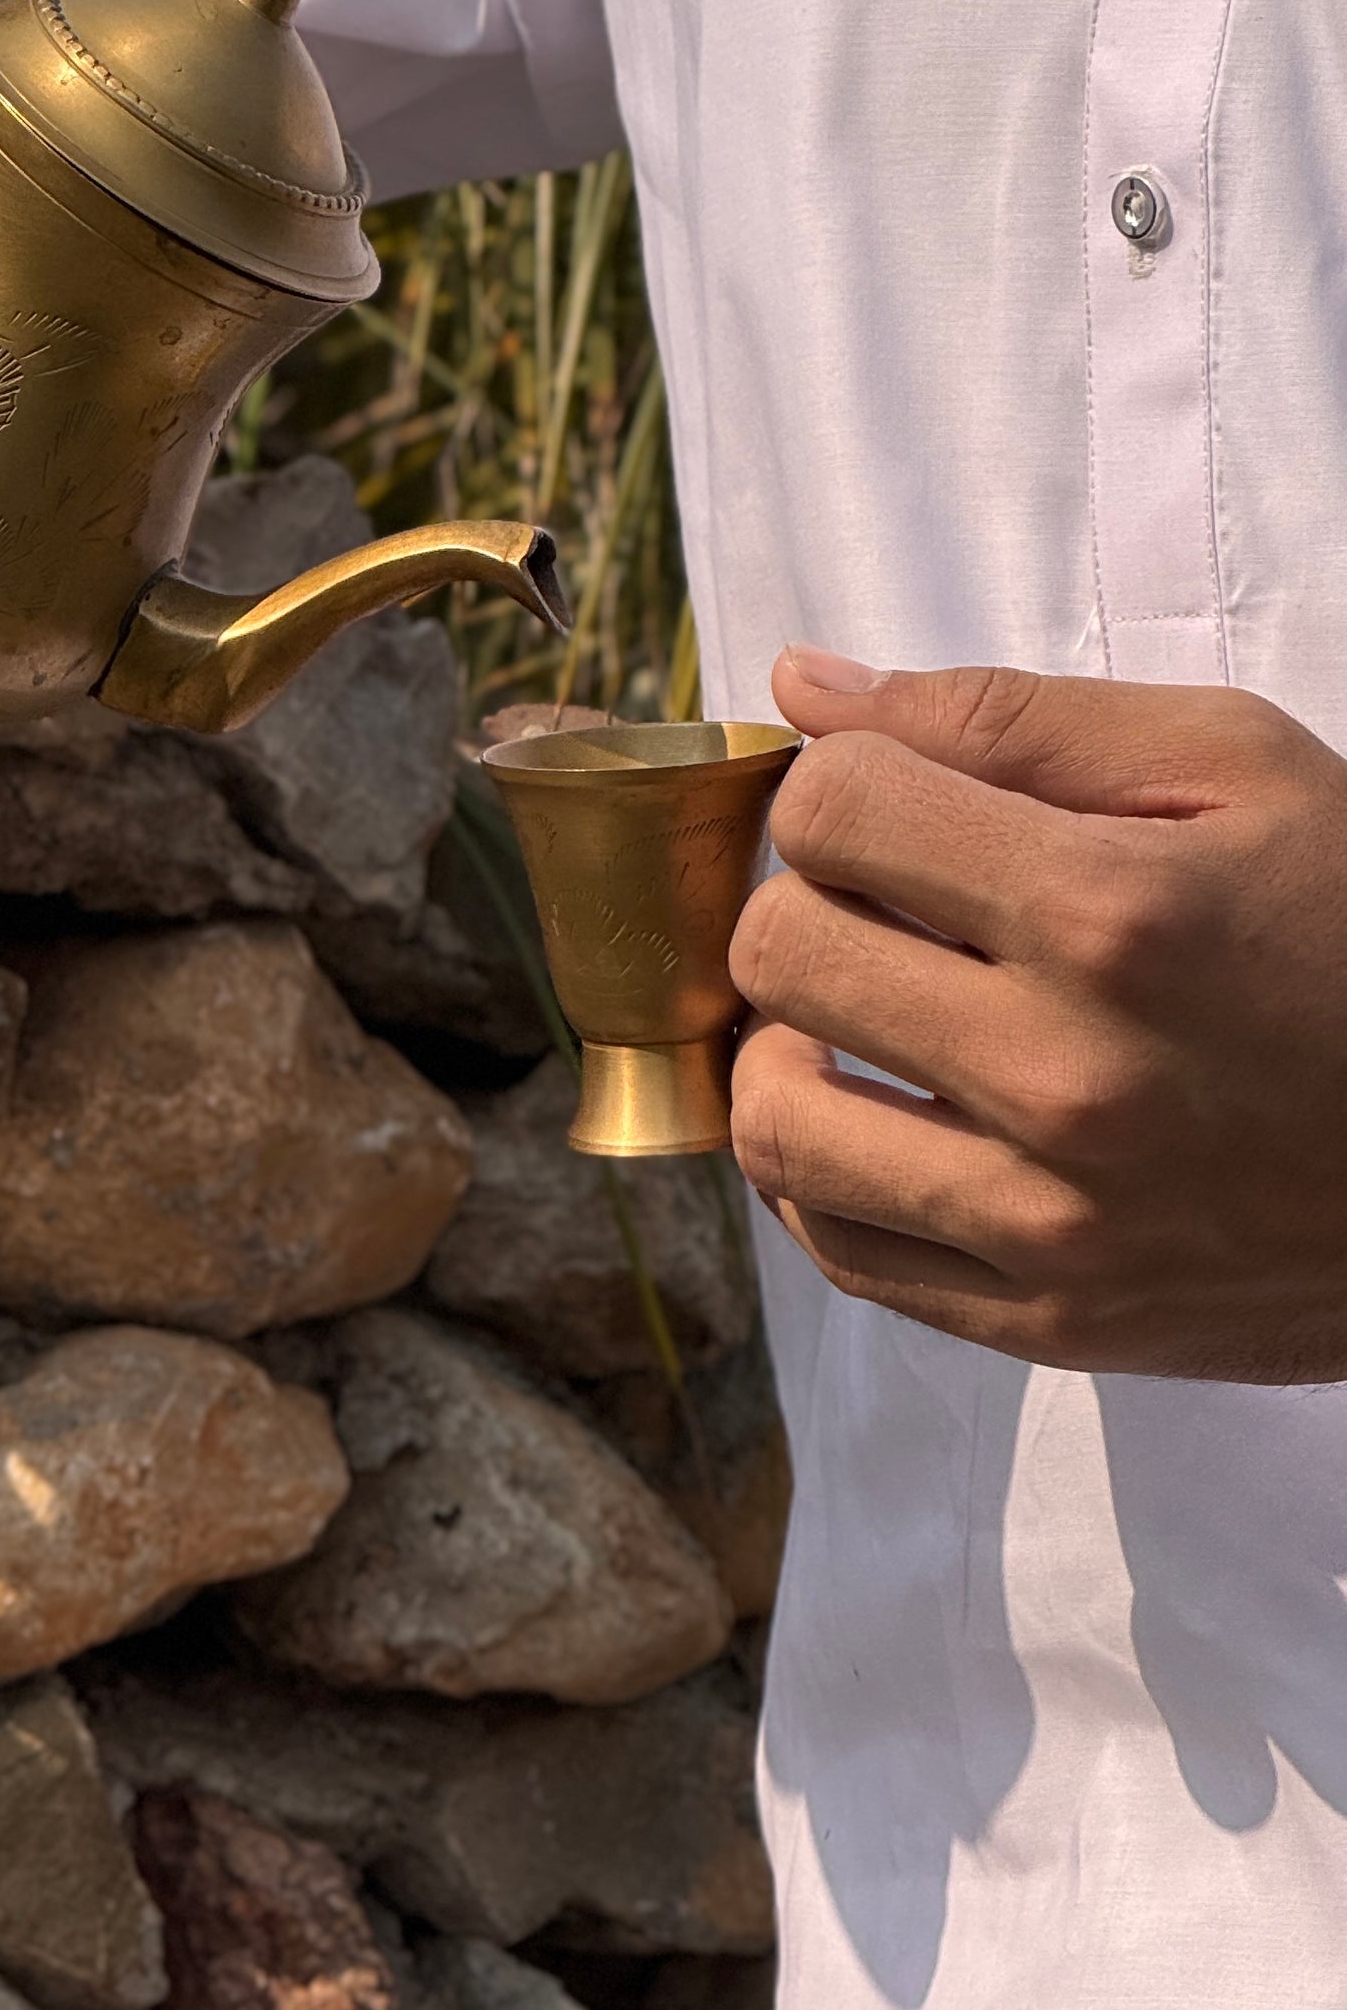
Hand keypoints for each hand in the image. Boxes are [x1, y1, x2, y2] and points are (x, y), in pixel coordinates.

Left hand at [728, 647, 1346, 1380]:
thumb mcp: (1236, 765)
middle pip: (781, 952)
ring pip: (773, 1120)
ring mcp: (1055, 1220)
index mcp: (1112, 914)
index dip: (848, 785)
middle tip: (893, 906)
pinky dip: (824, 1174)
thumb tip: (800, 688)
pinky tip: (885, 1116)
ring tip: (866, 1017)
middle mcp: (1068, 1077)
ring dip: (790, 1046)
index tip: (907, 808)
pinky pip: (838, 1253)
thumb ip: (1006, 717)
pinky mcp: (1056, 1321)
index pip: (831, 810)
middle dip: (817, 899)